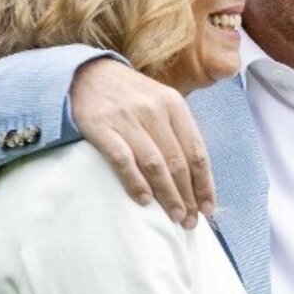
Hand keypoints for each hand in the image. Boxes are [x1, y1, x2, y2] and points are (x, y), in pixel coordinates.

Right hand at [69, 58, 213, 228]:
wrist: (86, 73)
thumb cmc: (130, 95)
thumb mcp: (160, 101)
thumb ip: (178, 131)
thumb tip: (196, 176)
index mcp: (175, 105)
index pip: (196, 151)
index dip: (204, 183)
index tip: (208, 208)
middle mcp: (155, 111)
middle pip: (178, 161)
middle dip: (187, 196)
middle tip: (190, 221)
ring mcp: (128, 119)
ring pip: (155, 163)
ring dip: (167, 194)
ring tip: (173, 216)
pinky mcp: (101, 127)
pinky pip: (123, 160)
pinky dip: (135, 182)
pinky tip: (143, 201)